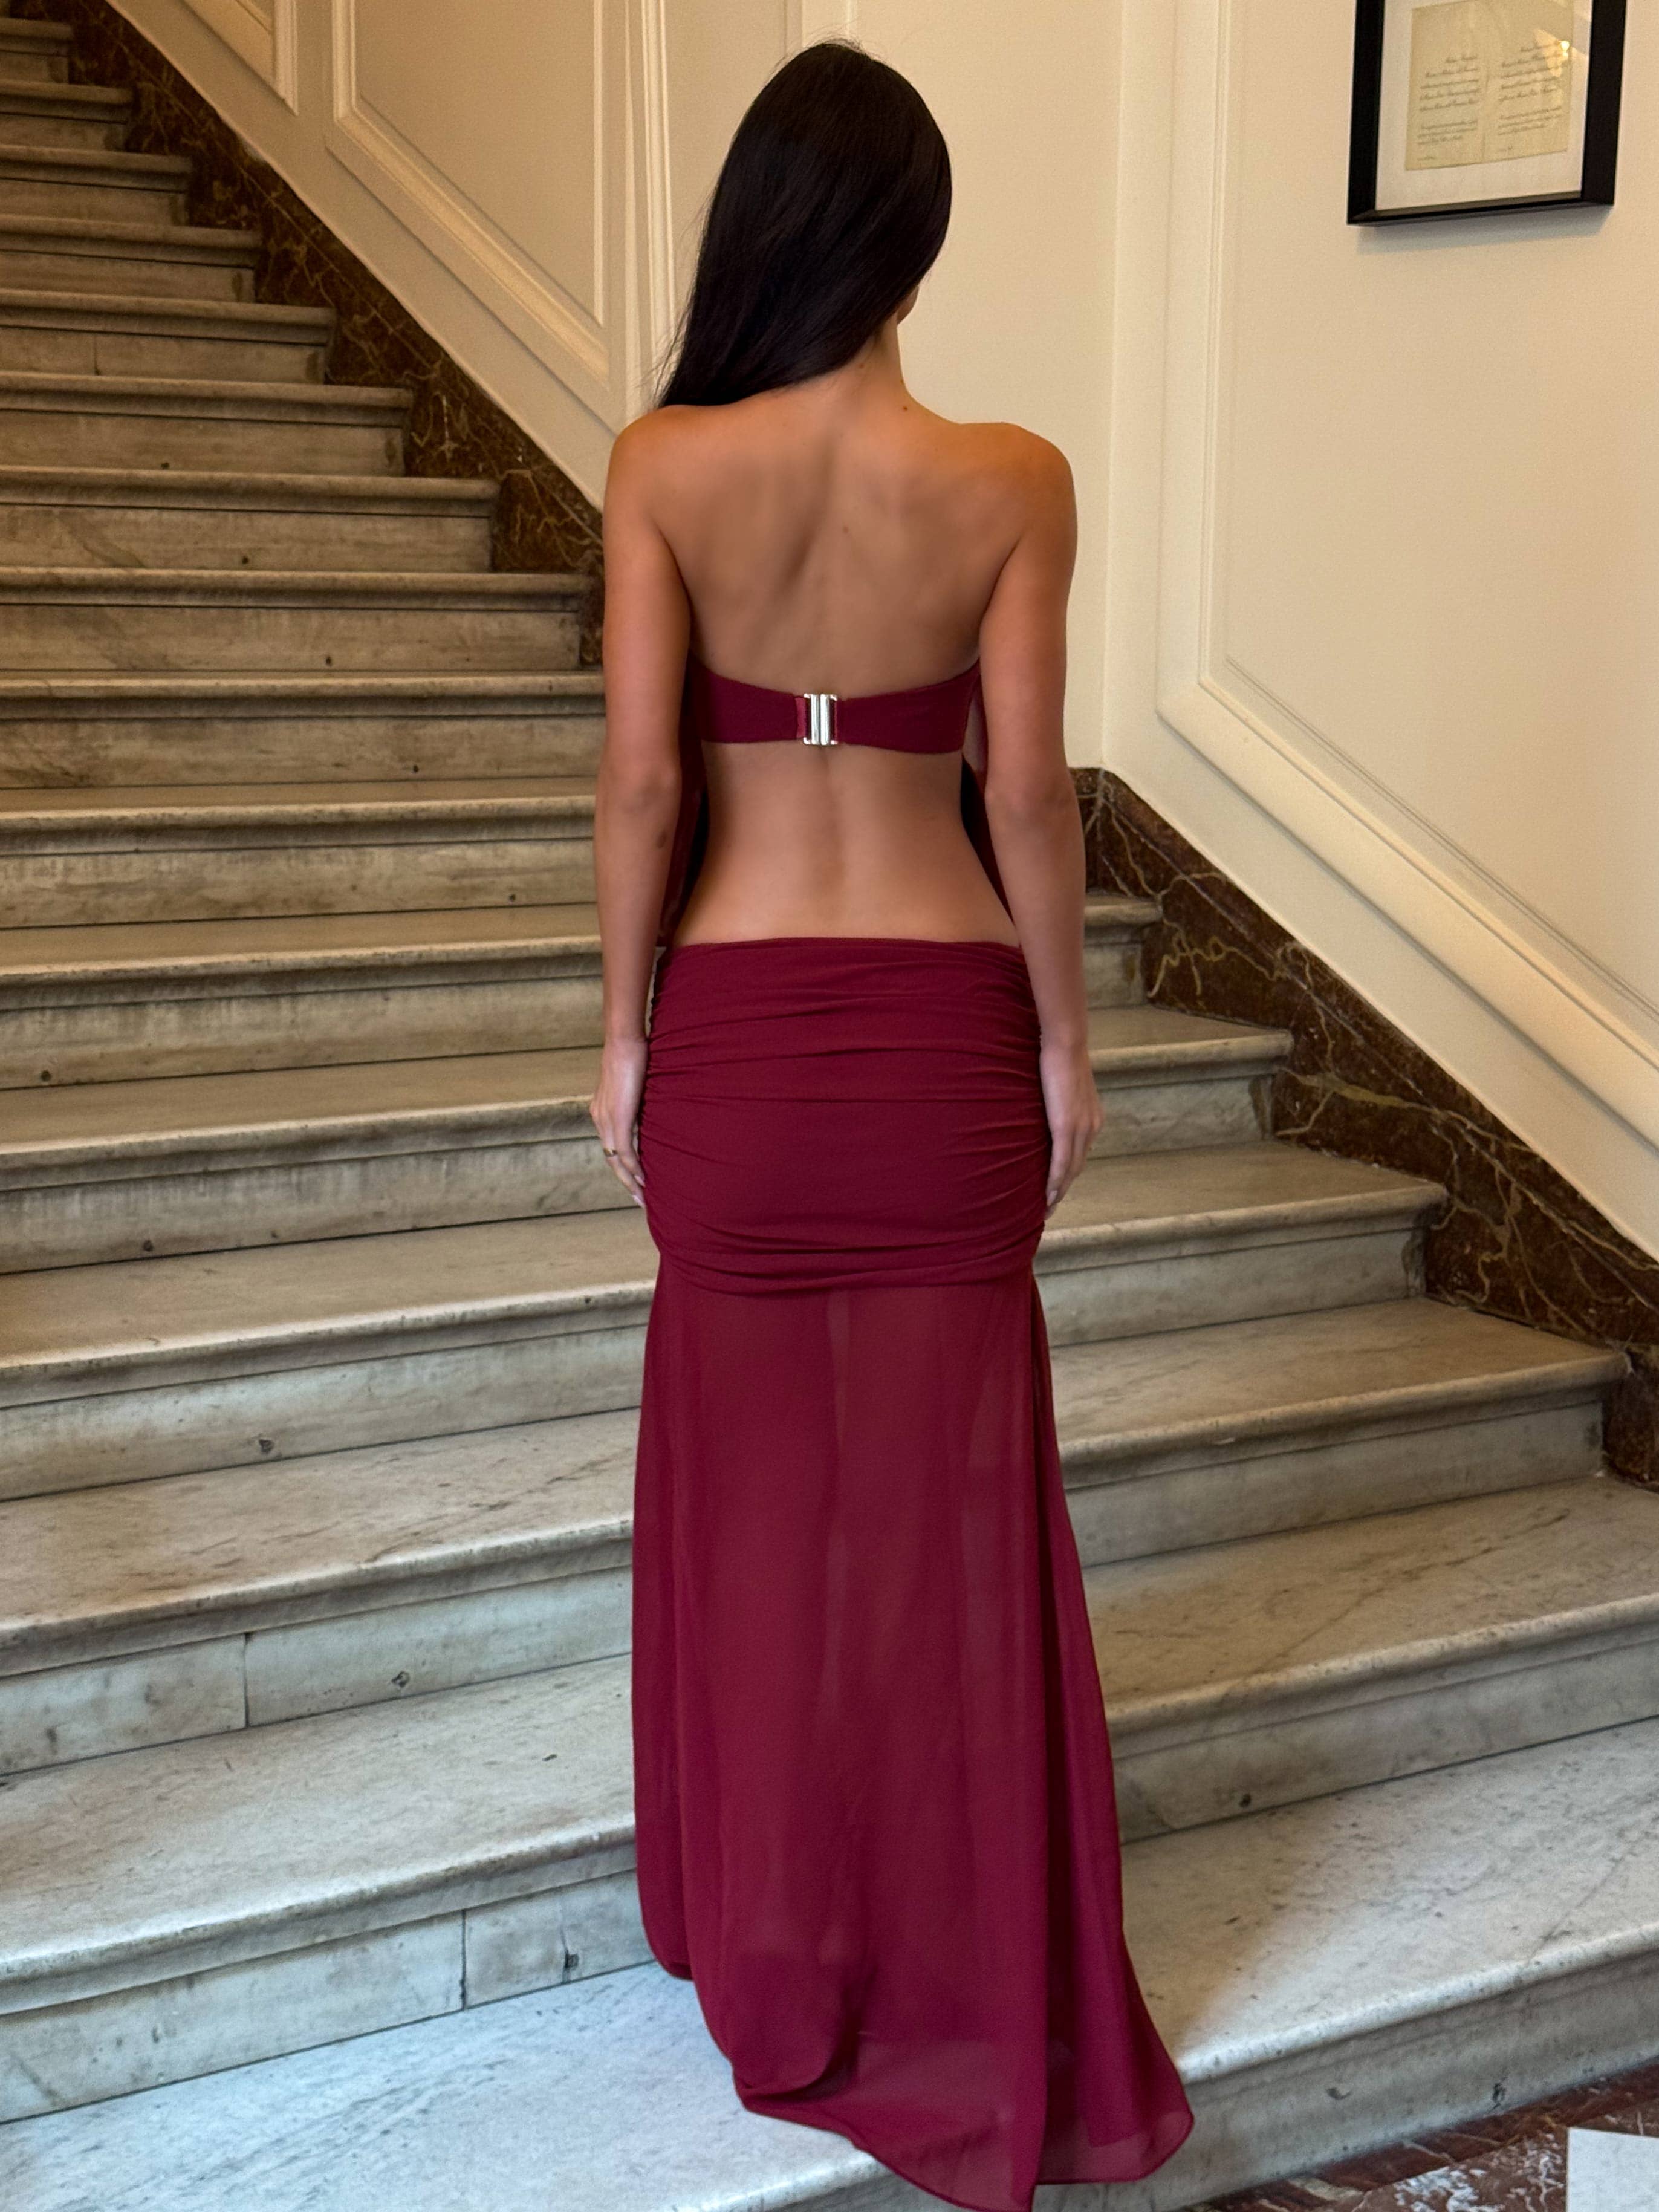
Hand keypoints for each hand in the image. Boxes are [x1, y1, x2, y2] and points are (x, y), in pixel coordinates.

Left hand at [590, 1037, 648, 1204]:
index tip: (635, 1180)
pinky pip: (623, 1151)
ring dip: (630, 1179)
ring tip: (643, 1195)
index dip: (622, 1166)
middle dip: (625, 1181)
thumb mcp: (635, 1082)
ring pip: (615, 1160)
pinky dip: (633, 1167)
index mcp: (602, 1111)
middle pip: (610, 1160)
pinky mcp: (617, 1118)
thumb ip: (638, 1099)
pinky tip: (643, 1178)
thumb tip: (653, 1106)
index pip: (610, 1146)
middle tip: (640, 1198)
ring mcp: (606, 1119)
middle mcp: (600, 1118)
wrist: (624, 1041)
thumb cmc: (634, 1054)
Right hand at [1039, 1036, 1101, 1214]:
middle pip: (1076, 1168)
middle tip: (1049, 1208)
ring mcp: (1080, 1129)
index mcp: (1091, 1120)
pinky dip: (1055, 1182)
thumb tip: (1042, 1108)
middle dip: (1063, 1190)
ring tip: (1046, 1208)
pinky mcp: (1066, 1127)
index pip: (1079, 1155)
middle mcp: (1090, 1128)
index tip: (1057, 1190)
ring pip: (1070, 1171)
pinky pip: (1061, 1163)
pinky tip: (1047, 1195)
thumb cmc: (1059, 1058)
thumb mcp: (1061, 1086)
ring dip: (1058, 1192)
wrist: (1066, 1044)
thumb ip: (1057, 1102)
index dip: (1068, 1175)